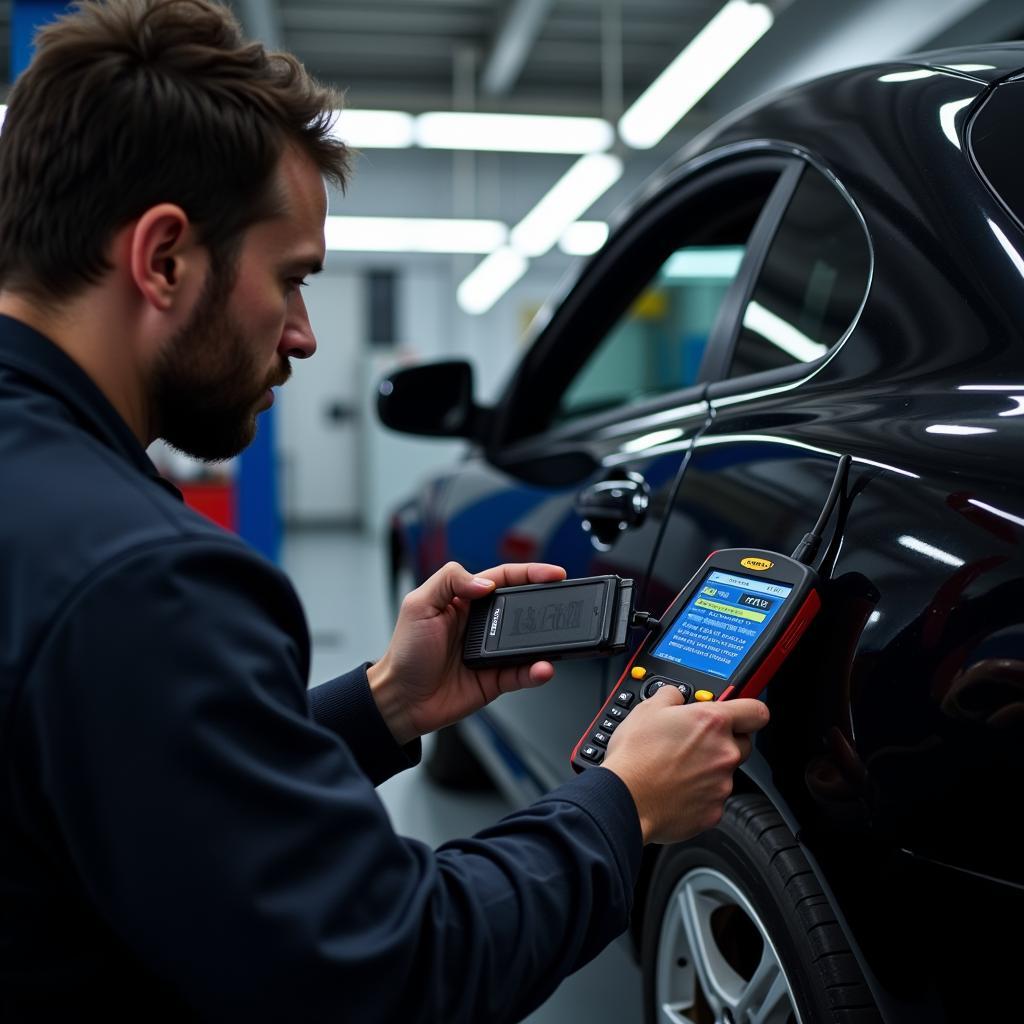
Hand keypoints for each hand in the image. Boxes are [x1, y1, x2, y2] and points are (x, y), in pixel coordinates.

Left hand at [367, 561, 566, 744]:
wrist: (400, 699)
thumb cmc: (405, 653)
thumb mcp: (418, 604)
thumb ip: (450, 580)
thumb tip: (486, 581)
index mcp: (465, 599)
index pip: (504, 578)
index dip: (530, 573)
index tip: (554, 573)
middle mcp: (482, 624)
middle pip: (523, 606)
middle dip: (546, 603)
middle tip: (565, 602)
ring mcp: (492, 652)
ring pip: (529, 642)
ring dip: (546, 641)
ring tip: (558, 639)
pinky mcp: (496, 679)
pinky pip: (524, 673)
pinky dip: (536, 671)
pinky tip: (541, 668)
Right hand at [602, 688, 769, 844]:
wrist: (624, 799)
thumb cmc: (635, 756)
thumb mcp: (647, 709)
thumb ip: (671, 695)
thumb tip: (676, 695)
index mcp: (712, 722)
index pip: (756, 711)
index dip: (748, 710)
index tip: (739, 713)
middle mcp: (724, 753)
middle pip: (743, 743)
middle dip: (725, 741)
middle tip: (697, 742)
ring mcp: (722, 785)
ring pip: (726, 772)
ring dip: (708, 769)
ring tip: (677, 768)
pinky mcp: (714, 811)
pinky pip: (713, 798)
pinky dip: (699, 794)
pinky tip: (676, 788)